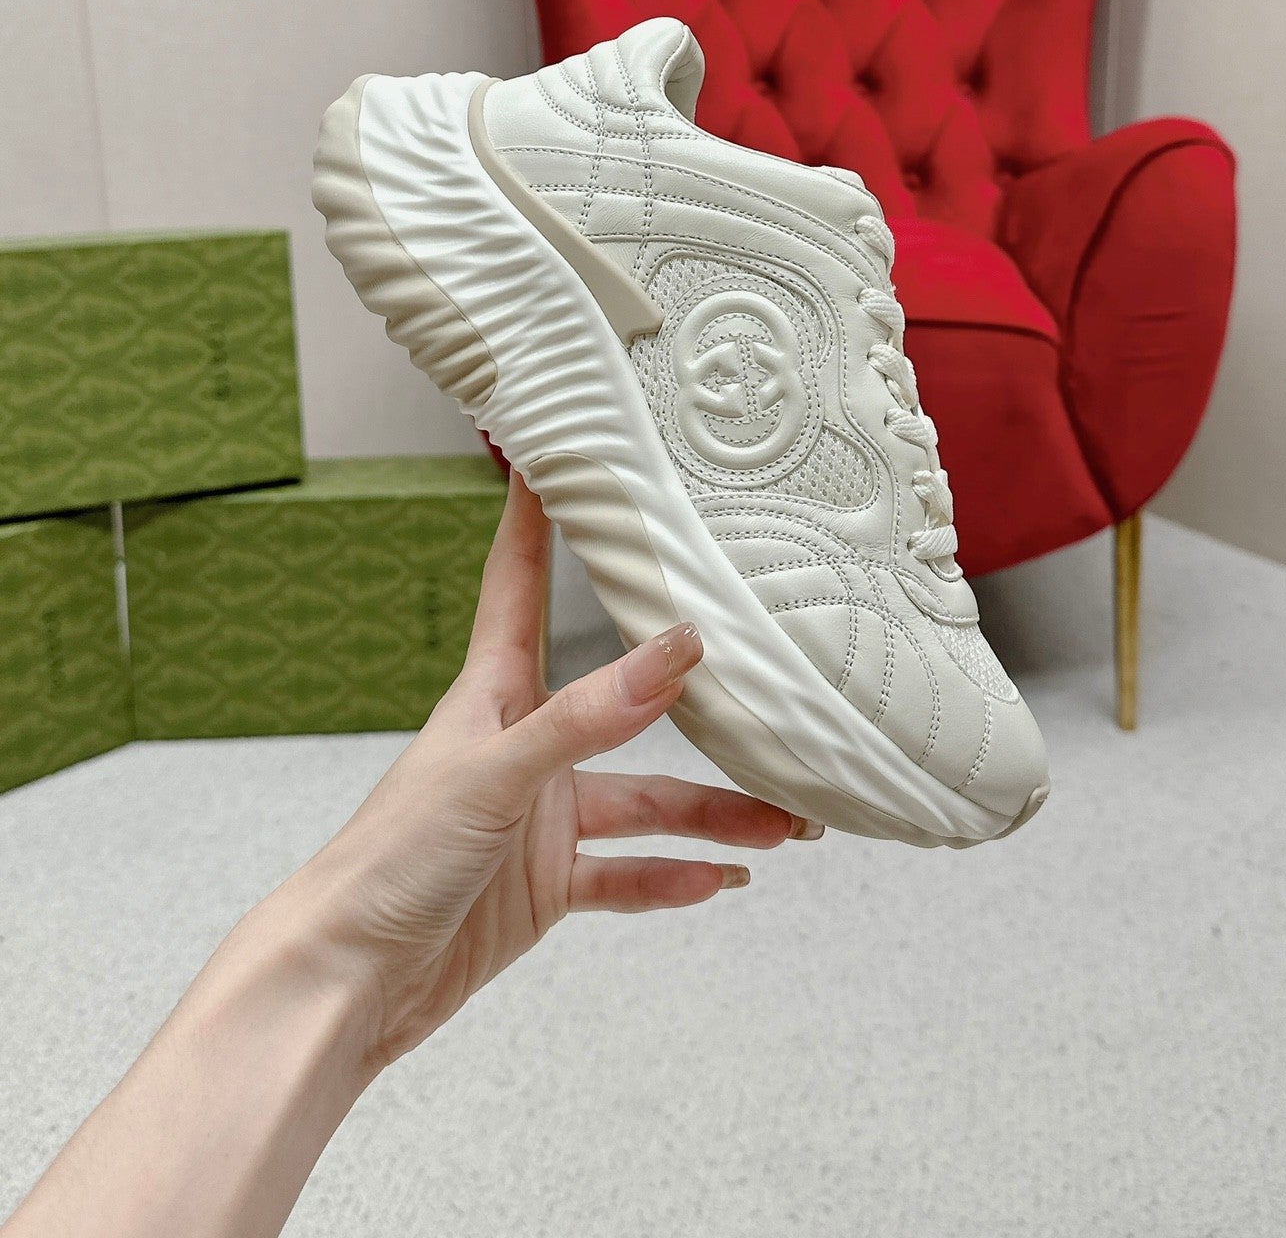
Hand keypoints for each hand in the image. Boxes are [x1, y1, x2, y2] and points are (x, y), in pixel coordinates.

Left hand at [264, 468, 820, 1071]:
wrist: (346, 983)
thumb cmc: (387, 860)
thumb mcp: (494, 774)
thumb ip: (587, 715)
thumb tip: (675, 650)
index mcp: (492, 696)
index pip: (521, 585)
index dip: (537, 521)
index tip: (556, 457)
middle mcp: (522, 747)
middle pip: (623, 711)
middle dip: (696, 707)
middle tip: (764, 694)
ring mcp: (535, 817)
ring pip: (643, 802)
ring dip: (712, 815)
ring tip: (784, 824)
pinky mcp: (542, 883)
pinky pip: (624, 874)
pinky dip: (672, 878)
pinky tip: (719, 881)